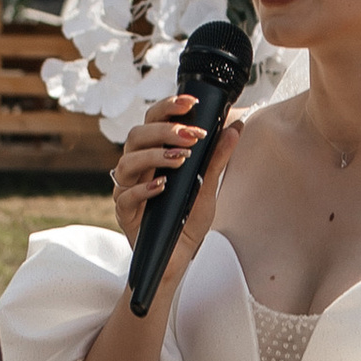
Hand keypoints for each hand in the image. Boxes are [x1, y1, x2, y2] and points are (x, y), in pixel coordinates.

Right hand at [110, 94, 237, 269]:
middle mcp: (137, 168)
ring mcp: (127, 190)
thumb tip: (235, 128)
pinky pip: (125, 196)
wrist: (177, 259)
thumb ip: (216, 159)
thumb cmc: (187, 222)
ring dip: (154, 156)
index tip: (190, 101)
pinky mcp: (124, 214)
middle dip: (163, 130)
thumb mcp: (207, 188)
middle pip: (136, 136)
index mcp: (152, 155)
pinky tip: (162, 186)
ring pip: (127, 162)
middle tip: (191, 135)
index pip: (152, 121)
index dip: (167, 107)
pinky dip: (144, 189)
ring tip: (180, 159)